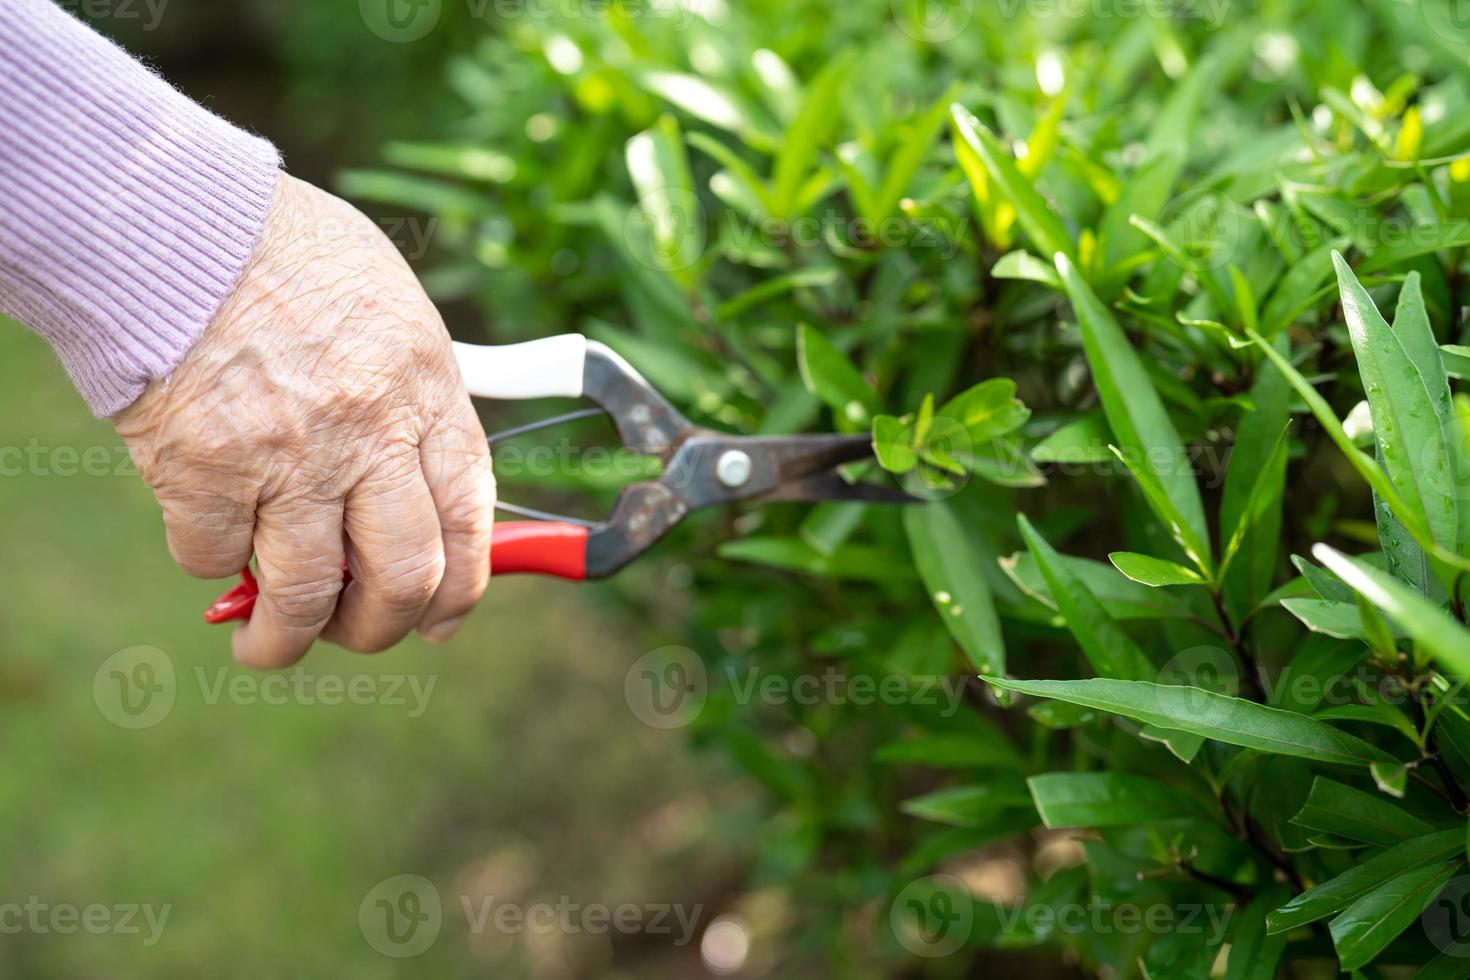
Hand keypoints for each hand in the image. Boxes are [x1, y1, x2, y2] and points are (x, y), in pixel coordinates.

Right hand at [116, 173, 495, 667]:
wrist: (175, 220)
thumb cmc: (284, 255)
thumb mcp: (392, 312)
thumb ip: (412, 400)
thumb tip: (418, 488)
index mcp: (426, 388)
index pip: (471, 515)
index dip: (462, 585)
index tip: (440, 618)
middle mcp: (371, 430)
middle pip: (405, 575)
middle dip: (382, 628)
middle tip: (355, 634)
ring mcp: (291, 455)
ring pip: (308, 594)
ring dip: (287, 639)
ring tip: (265, 646)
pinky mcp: (207, 470)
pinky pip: (215, 556)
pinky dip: (211, 563)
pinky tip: (207, 537)